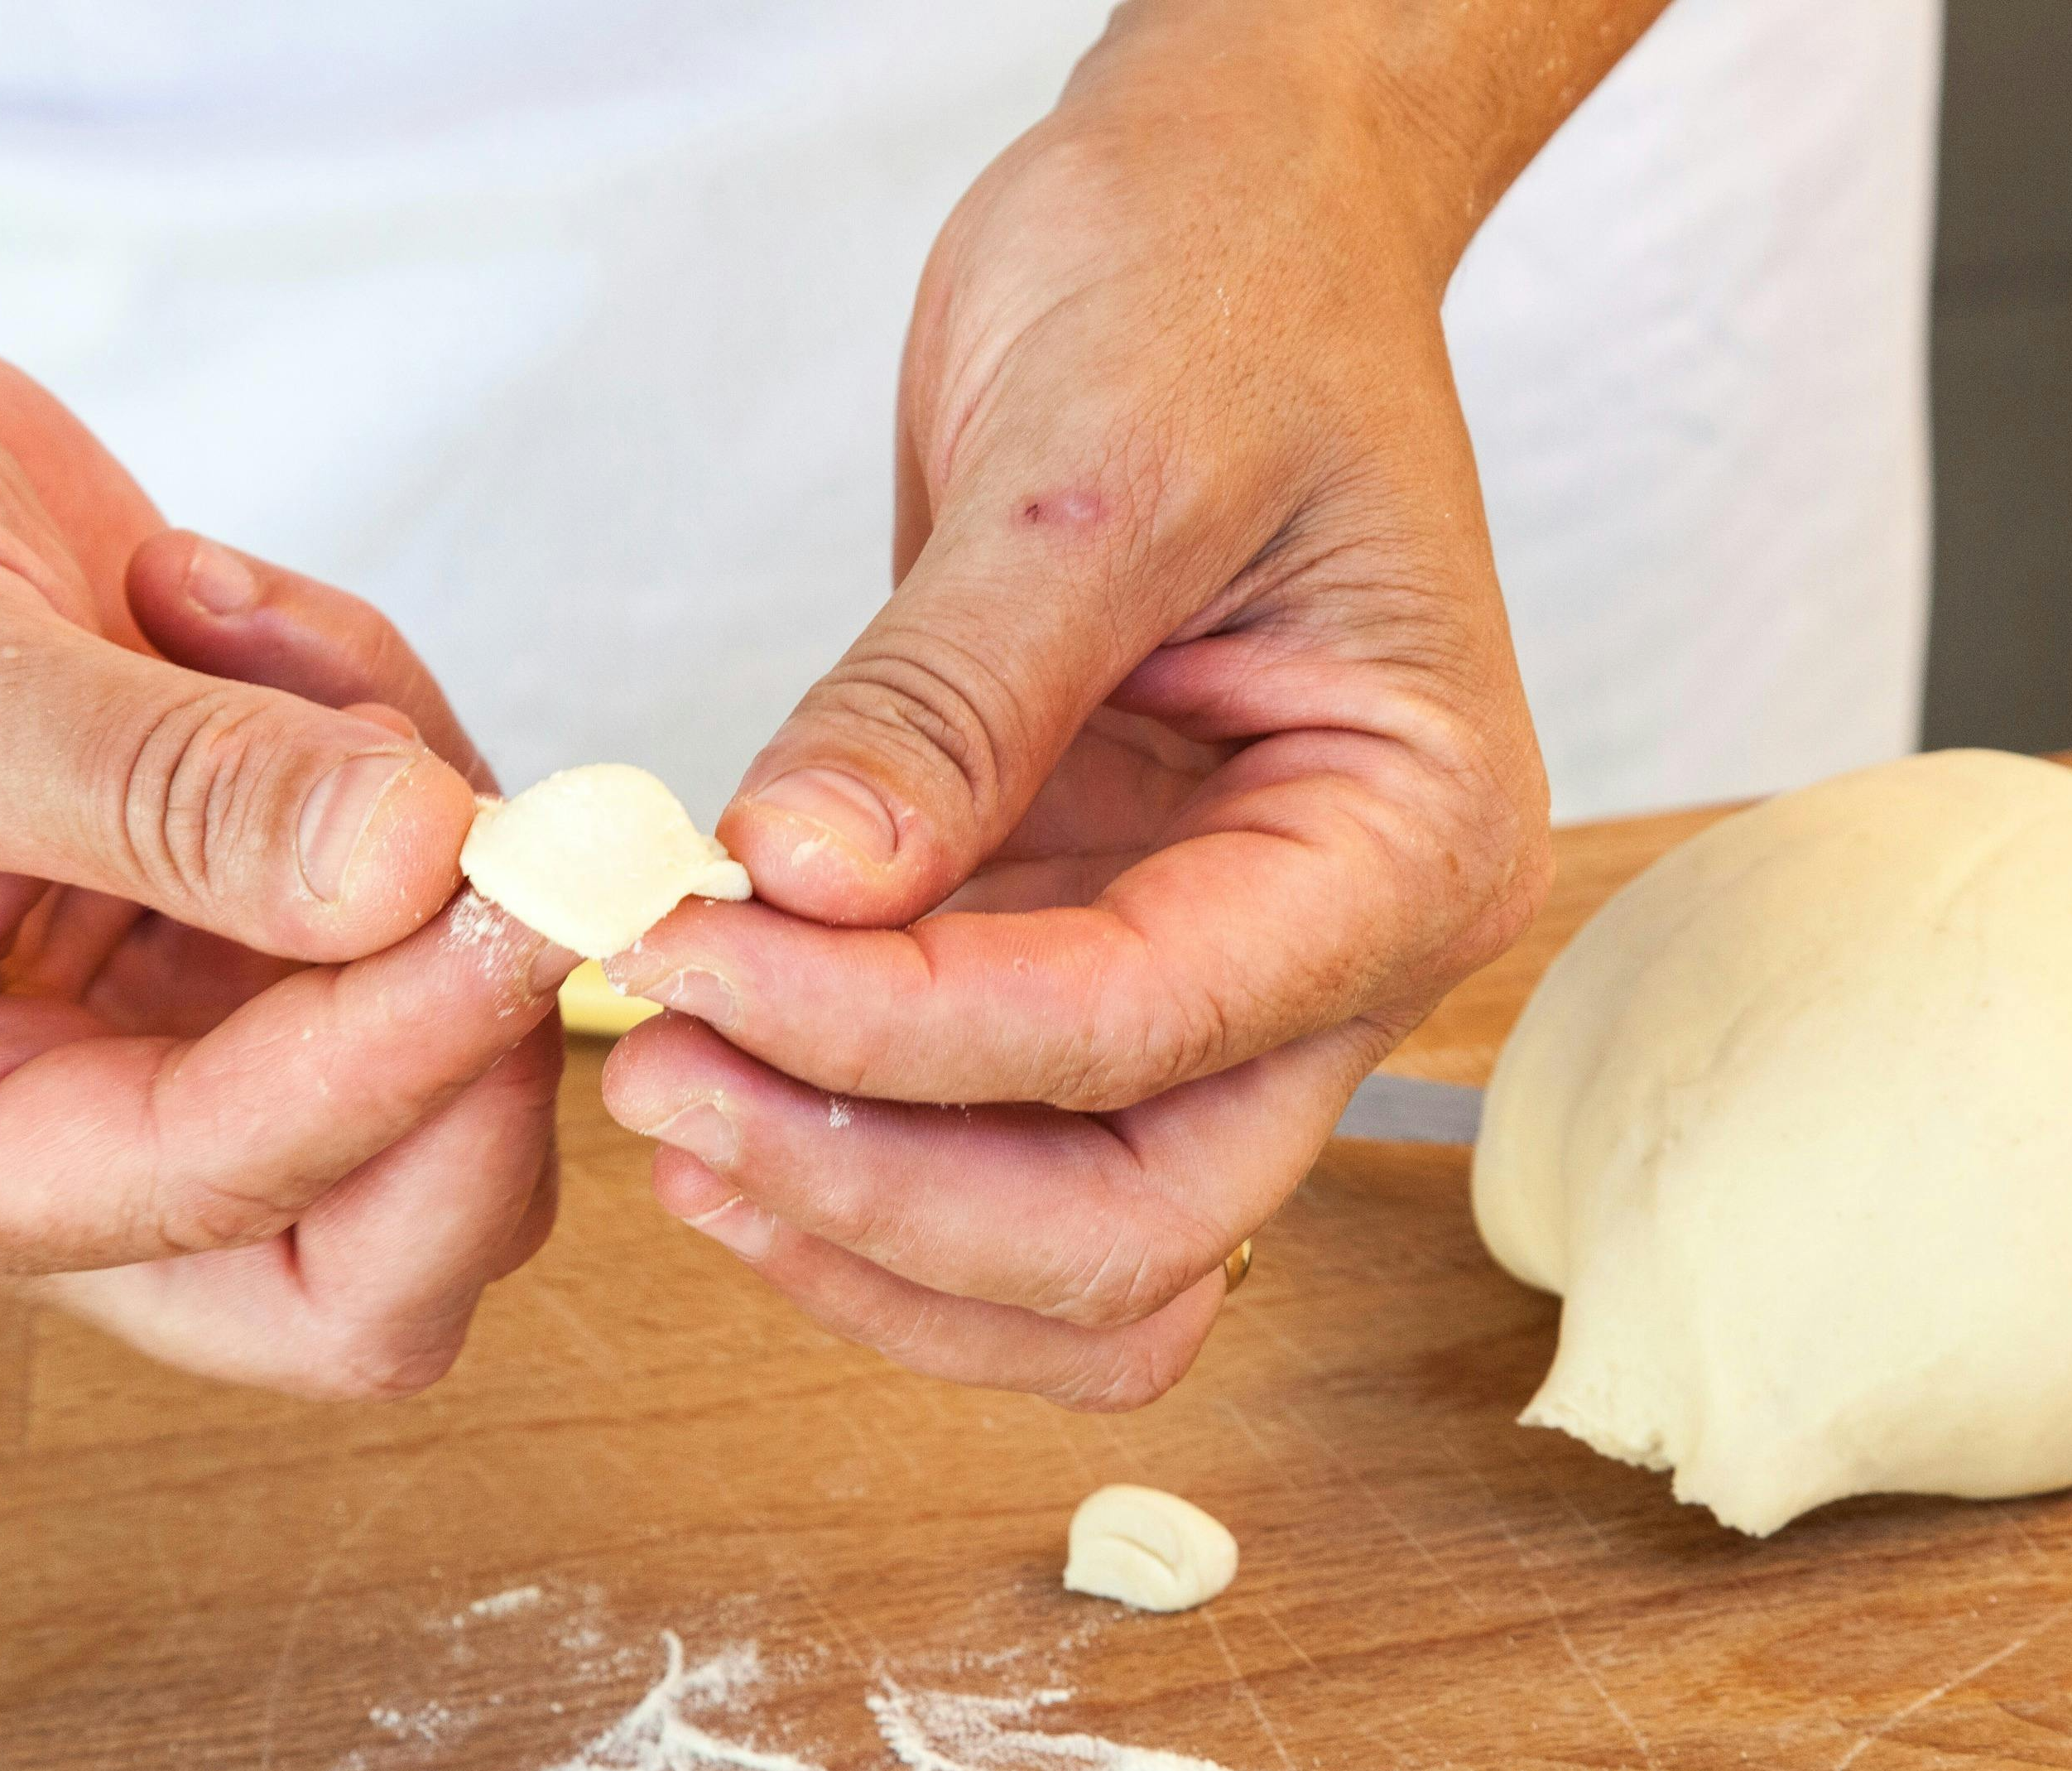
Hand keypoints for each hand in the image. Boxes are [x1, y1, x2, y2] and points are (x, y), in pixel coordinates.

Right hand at [0, 315, 573, 1395]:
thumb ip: (171, 789)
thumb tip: (415, 867)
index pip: (212, 1197)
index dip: (393, 1066)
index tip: (519, 901)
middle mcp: (41, 1154)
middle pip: (371, 1262)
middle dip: (473, 1061)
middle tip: (512, 842)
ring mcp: (166, 1054)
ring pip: (446, 1080)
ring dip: (417, 842)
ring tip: (238, 629)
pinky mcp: (253, 948)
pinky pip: (429, 907)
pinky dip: (392, 750)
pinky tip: (230, 615)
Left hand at [600, 13, 1582, 1407]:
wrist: (1230, 217)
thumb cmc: (1228, 291)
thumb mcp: (1091, 464)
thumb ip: (947, 698)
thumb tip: (799, 883)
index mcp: (1407, 840)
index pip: (1144, 1026)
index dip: (901, 1033)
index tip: (694, 958)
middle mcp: (1332, 951)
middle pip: (1128, 1228)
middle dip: (885, 1193)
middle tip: (663, 1080)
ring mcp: (1211, 971)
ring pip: (1060, 1251)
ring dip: (863, 1226)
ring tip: (665, 1105)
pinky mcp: (1087, 950)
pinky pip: (985, 1147)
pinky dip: (848, 1153)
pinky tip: (710, 1077)